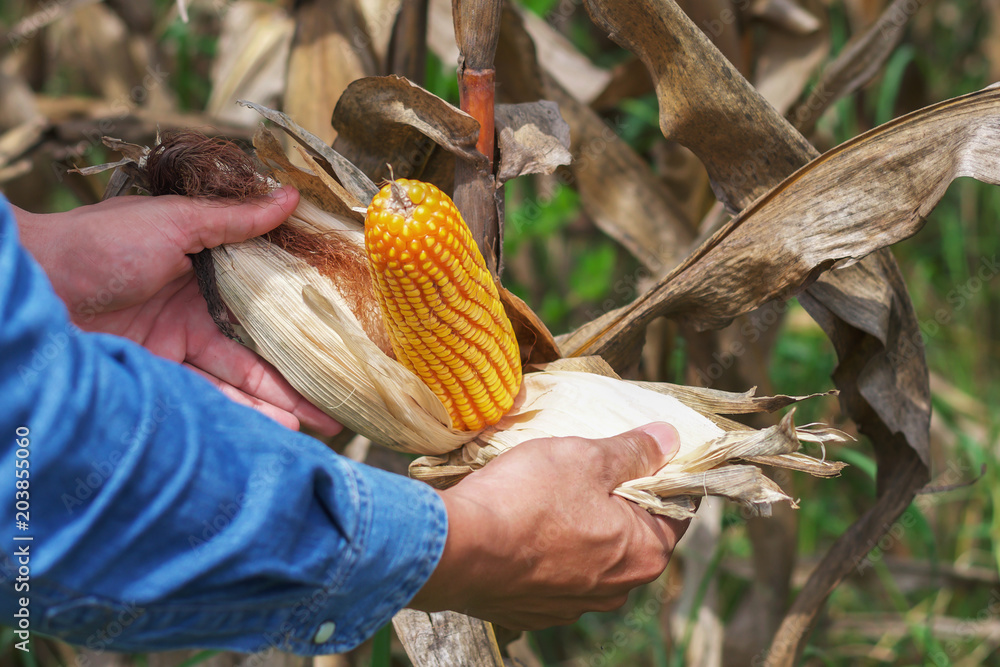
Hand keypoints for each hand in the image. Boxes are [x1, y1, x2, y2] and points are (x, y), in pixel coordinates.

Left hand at [14, 187, 340, 435]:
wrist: (34, 280)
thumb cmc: (100, 240)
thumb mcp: (176, 222)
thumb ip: (235, 220)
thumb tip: (290, 196)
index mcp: (204, 269)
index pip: (263, 299)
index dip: (300, 319)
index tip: (339, 337)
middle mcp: (195, 310)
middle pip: (258, 347)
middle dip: (299, 374)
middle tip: (341, 400)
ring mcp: (178, 346)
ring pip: (240, 378)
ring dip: (279, 401)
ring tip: (321, 422)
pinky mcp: (159, 376)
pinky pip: (210, 396)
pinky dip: (244, 411)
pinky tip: (278, 425)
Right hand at [410, 423, 687, 628]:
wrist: (455, 549)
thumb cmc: (528, 499)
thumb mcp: (585, 458)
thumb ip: (633, 451)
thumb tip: (669, 440)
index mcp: (645, 553)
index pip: (675, 508)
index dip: (662, 473)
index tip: (640, 450)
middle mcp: (617, 590)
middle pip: (632, 533)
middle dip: (617, 500)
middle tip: (588, 464)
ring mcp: (573, 605)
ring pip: (590, 555)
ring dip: (579, 527)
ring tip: (549, 492)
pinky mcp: (533, 610)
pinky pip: (552, 573)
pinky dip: (545, 550)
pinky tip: (523, 524)